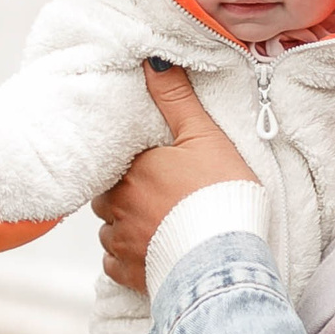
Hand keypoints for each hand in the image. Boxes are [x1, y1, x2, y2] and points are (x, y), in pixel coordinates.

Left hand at [89, 61, 258, 294]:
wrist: (226, 259)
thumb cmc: (220, 196)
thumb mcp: (204, 137)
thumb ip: (176, 99)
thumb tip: (153, 59)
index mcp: (133, 169)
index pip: (116, 161)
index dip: (133, 164)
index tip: (152, 169)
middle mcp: (118, 204)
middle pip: (108, 195)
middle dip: (125, 195)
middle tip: (156, 197)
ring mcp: (121, 241)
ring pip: (109, 230)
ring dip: (125, 228)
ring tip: (157, 227)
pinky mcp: (129, 274)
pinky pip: (115, 264)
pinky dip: (128, 260)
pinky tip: (151, 254)